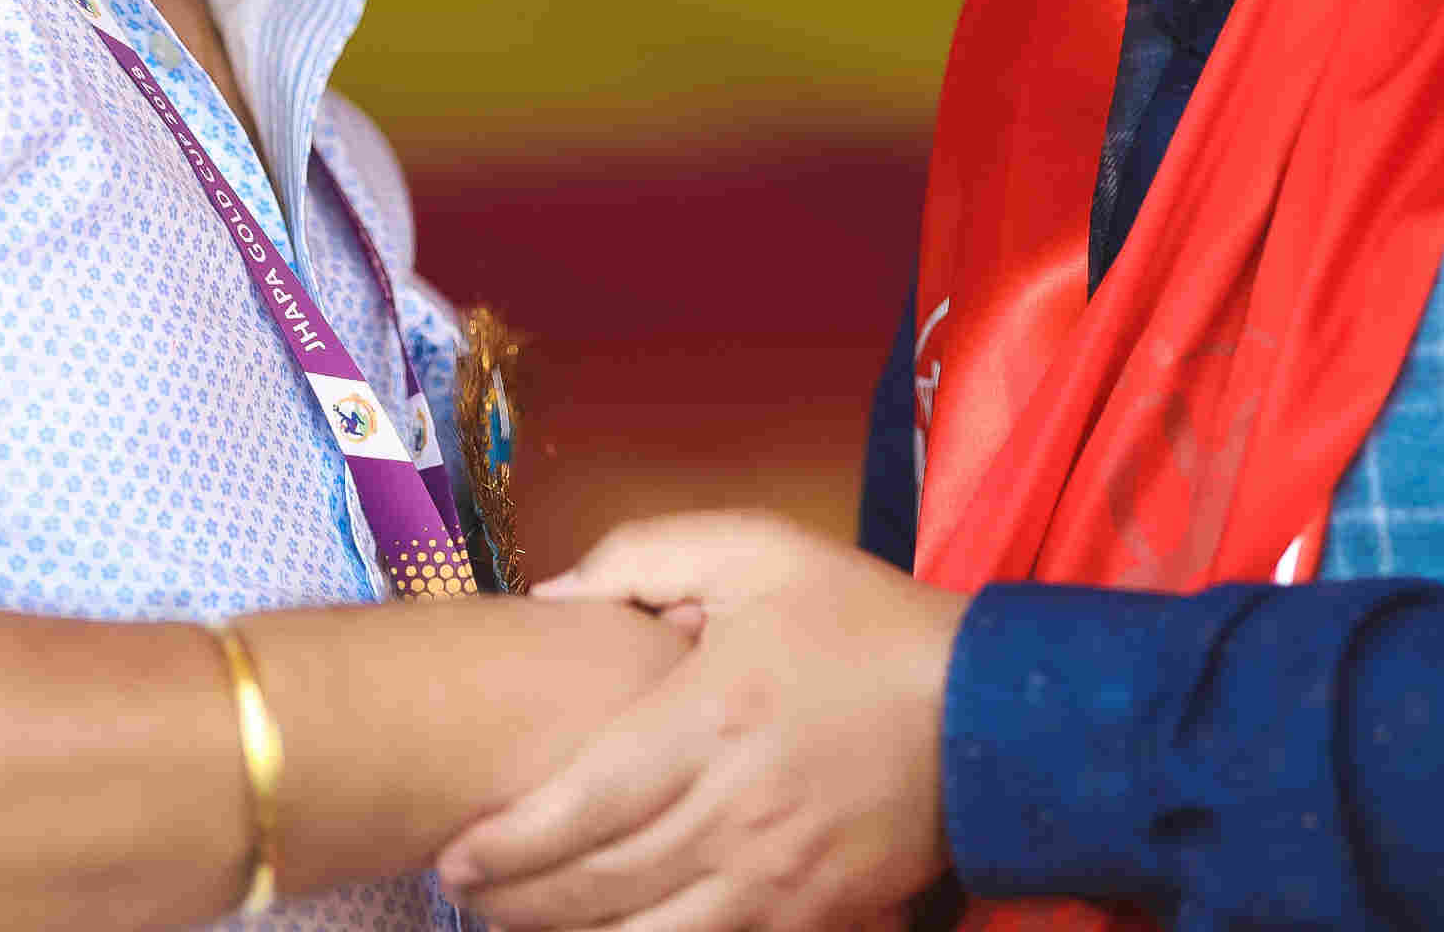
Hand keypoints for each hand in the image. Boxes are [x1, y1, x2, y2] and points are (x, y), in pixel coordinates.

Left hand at [439, 511, 964, 930]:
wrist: (987, 707)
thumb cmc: (863, 623)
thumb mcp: (758, 549)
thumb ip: (644, 556)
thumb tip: (550, 594)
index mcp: (711, 717)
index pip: (582, 803)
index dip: (507, 844)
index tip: (456, 852)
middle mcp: (736, 810)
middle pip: (598, 885)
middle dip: (516, 901)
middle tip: (464, 894)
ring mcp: (776, 875)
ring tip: (519, 925)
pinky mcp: (811, 916)